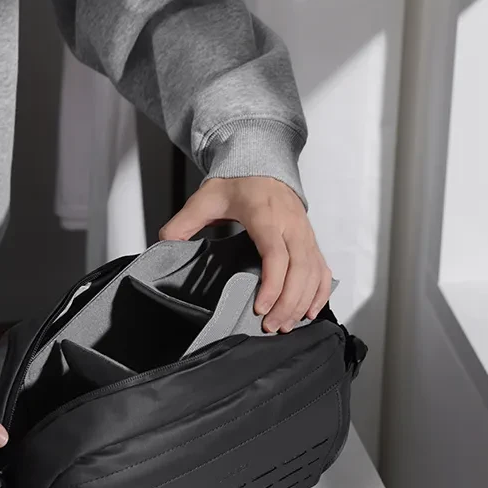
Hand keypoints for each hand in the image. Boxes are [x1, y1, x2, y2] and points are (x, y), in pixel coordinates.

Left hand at [160, 176, 331, 332]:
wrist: (262, 161)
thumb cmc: (236, 182)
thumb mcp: (203, 198)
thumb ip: (182, 224)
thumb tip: (165, 246)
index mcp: (265, 214)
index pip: (276, 255)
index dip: (271, 285)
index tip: (260, 308)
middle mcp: (290, 224)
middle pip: (300, 269)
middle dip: (288, 303)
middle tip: (271, 327)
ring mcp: (305, 232)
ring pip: (314, 272)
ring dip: (302, 302)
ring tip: (285, 325)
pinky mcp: (311, 240)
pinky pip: (323, 269)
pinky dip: (320, 292)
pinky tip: (309, 312)